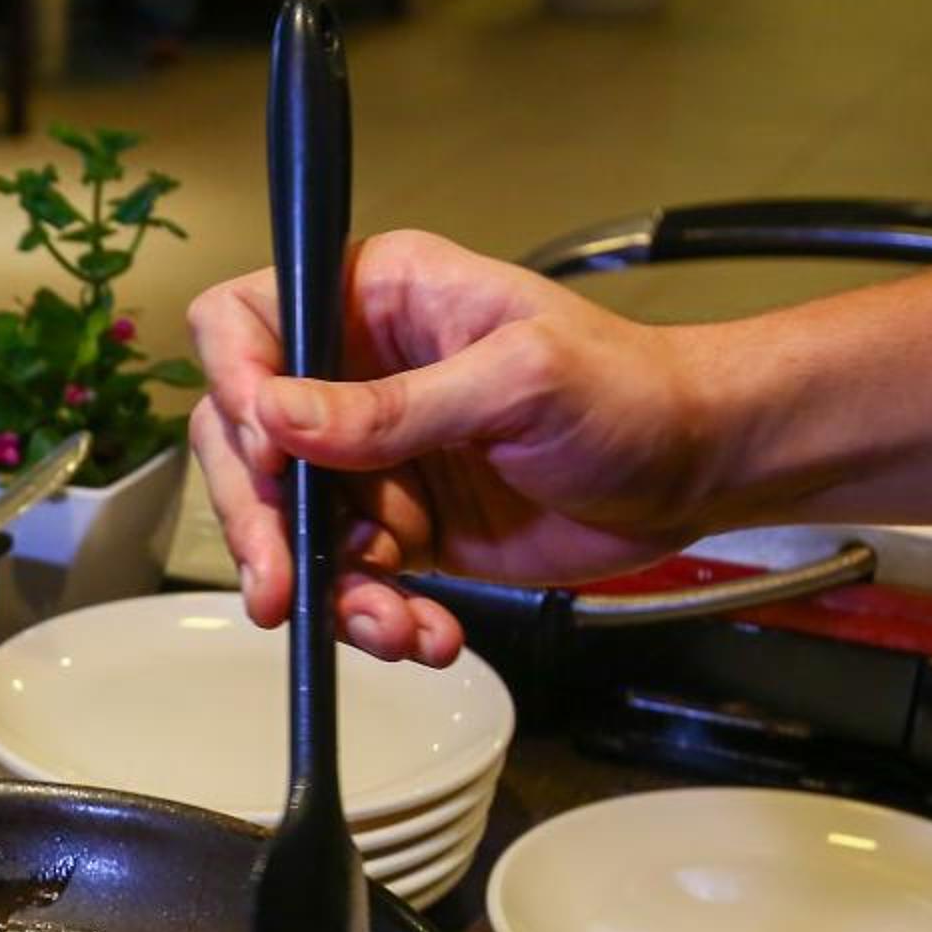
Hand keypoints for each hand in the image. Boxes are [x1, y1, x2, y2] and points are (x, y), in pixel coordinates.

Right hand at [186, 230, 735, 663]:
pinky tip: (426, 632)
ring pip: (294, 527)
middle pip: (249, 440)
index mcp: (378, 299)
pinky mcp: (403, 528)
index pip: (249, 322)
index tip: (267, 454)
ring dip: (330, 589)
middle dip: (261, 520)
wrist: (695, 472)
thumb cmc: (631, 391)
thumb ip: (395, 406)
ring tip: (391, 623)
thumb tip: (280, 415)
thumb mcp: (519, 380)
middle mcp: (358, 374)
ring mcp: (376, 457)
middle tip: (279, 581)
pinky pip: (352, 579)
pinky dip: (379, 616)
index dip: (236, 382)